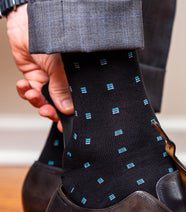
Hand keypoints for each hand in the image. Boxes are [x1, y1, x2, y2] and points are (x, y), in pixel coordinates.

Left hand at [6, 4, 72, 128]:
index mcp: (73, 79)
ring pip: (42, 100)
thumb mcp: (58, 66)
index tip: (64, 125)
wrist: (28, 23)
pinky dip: (24, 91)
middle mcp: (62, 82)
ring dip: (36, 101)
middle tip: (47, 112)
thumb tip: (66, 108)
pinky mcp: (33, 77)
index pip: (73, 102)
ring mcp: (47, 80)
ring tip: (33, 94)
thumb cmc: (50, 37)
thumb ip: (61, 89)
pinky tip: (24, 86)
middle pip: (57, 105)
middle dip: (50, 111)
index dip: (69, 115)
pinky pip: (28, 91)